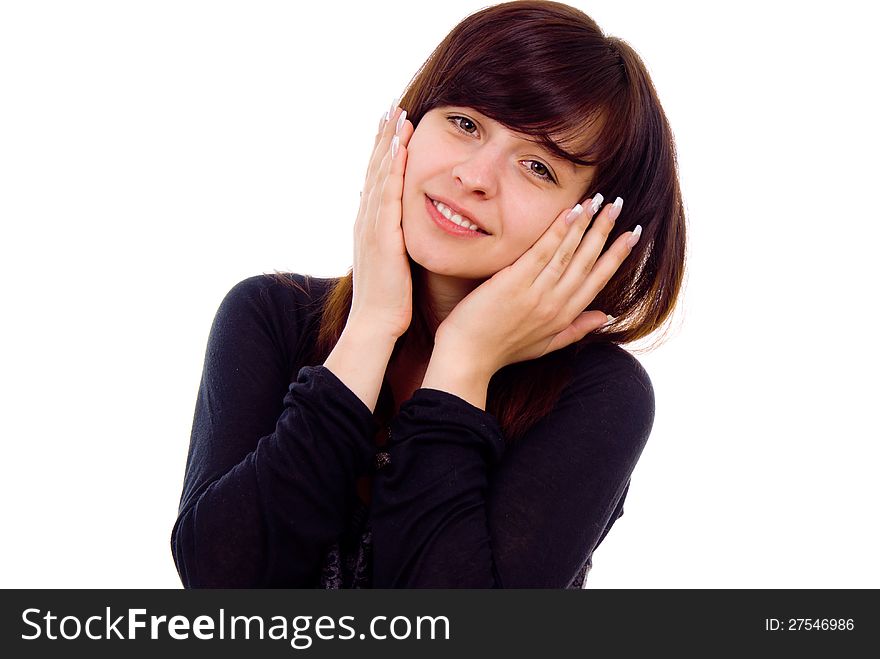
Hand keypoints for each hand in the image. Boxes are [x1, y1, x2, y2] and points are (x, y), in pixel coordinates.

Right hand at [349, 101, 414, 338]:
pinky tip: (402, 148)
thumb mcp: (390, 263)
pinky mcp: (383, 236)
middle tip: (392, 106)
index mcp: (369, 225)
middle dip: (384, 136)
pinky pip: (388, 194)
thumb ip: (393, 240)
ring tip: (398, 114)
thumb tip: (399, 227)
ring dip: (389, 143)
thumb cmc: (388, 299)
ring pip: (380, 174)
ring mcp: (372, 226)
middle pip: (375, 168)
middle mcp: (366, 219)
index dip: (383, 150)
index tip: (392, 125)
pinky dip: (394, 168)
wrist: (375, 325)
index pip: (376, 179)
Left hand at [435, 195, 639, 375]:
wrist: (468, 358)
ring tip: (600, 200)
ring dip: (586, 223)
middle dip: (605, 230)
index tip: (632, 234)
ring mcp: (535, 293)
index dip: (617, 255)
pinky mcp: (513, 283)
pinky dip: (558, 231)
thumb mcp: (545, 345)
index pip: (598, 280)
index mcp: (564, 317)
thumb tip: (605, 317)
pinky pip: (541, 252)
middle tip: (619, 204)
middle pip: (588, 261)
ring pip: (569, 252)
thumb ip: (576, 330)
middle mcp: (555, 304)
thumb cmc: (501, 351)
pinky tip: (571, 212)